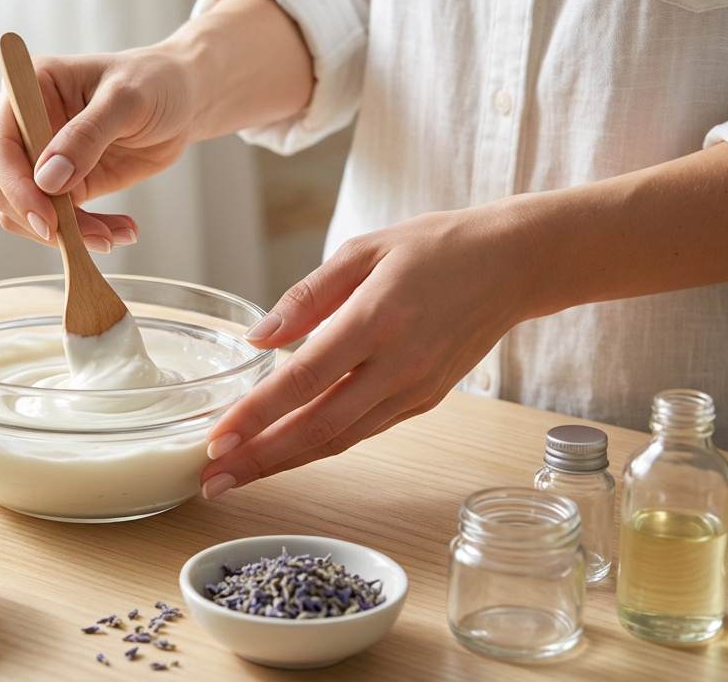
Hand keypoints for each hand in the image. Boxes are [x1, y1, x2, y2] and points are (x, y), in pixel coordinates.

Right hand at [0, 48, 198, 251]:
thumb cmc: (153, 81)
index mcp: (28, 91)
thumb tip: (47, 180)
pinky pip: (62, 223)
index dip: (16, 188)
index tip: (47, 219)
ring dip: (68, 234)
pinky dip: (87, 235)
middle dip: (42, 219)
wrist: (183, 99)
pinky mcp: (66, 186)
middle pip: (3, 188)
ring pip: (29, 214)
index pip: (0, 148)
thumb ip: (86, 136)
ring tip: (117, 234)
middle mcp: (26, 127)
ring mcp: (43, 160)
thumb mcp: (125, 100)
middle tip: (90, 238)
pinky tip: (122, 231)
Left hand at [199, 202, 540, 497]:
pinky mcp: (425, 401)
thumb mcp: (364, 250)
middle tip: (212, 481)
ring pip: (341, 439)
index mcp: (377, 318)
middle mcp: (399, 364)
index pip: (303, 380)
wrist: (515, 265)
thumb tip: (258, 339)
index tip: (216, 439)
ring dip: (285, 462)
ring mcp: (416, 389)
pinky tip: (285, 453)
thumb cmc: (435, 247)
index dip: (256, 415)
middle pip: (318, 426)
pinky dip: (320, 447)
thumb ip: (306, 296)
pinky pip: (363, 431)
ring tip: (236, 477)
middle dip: (260, 458)